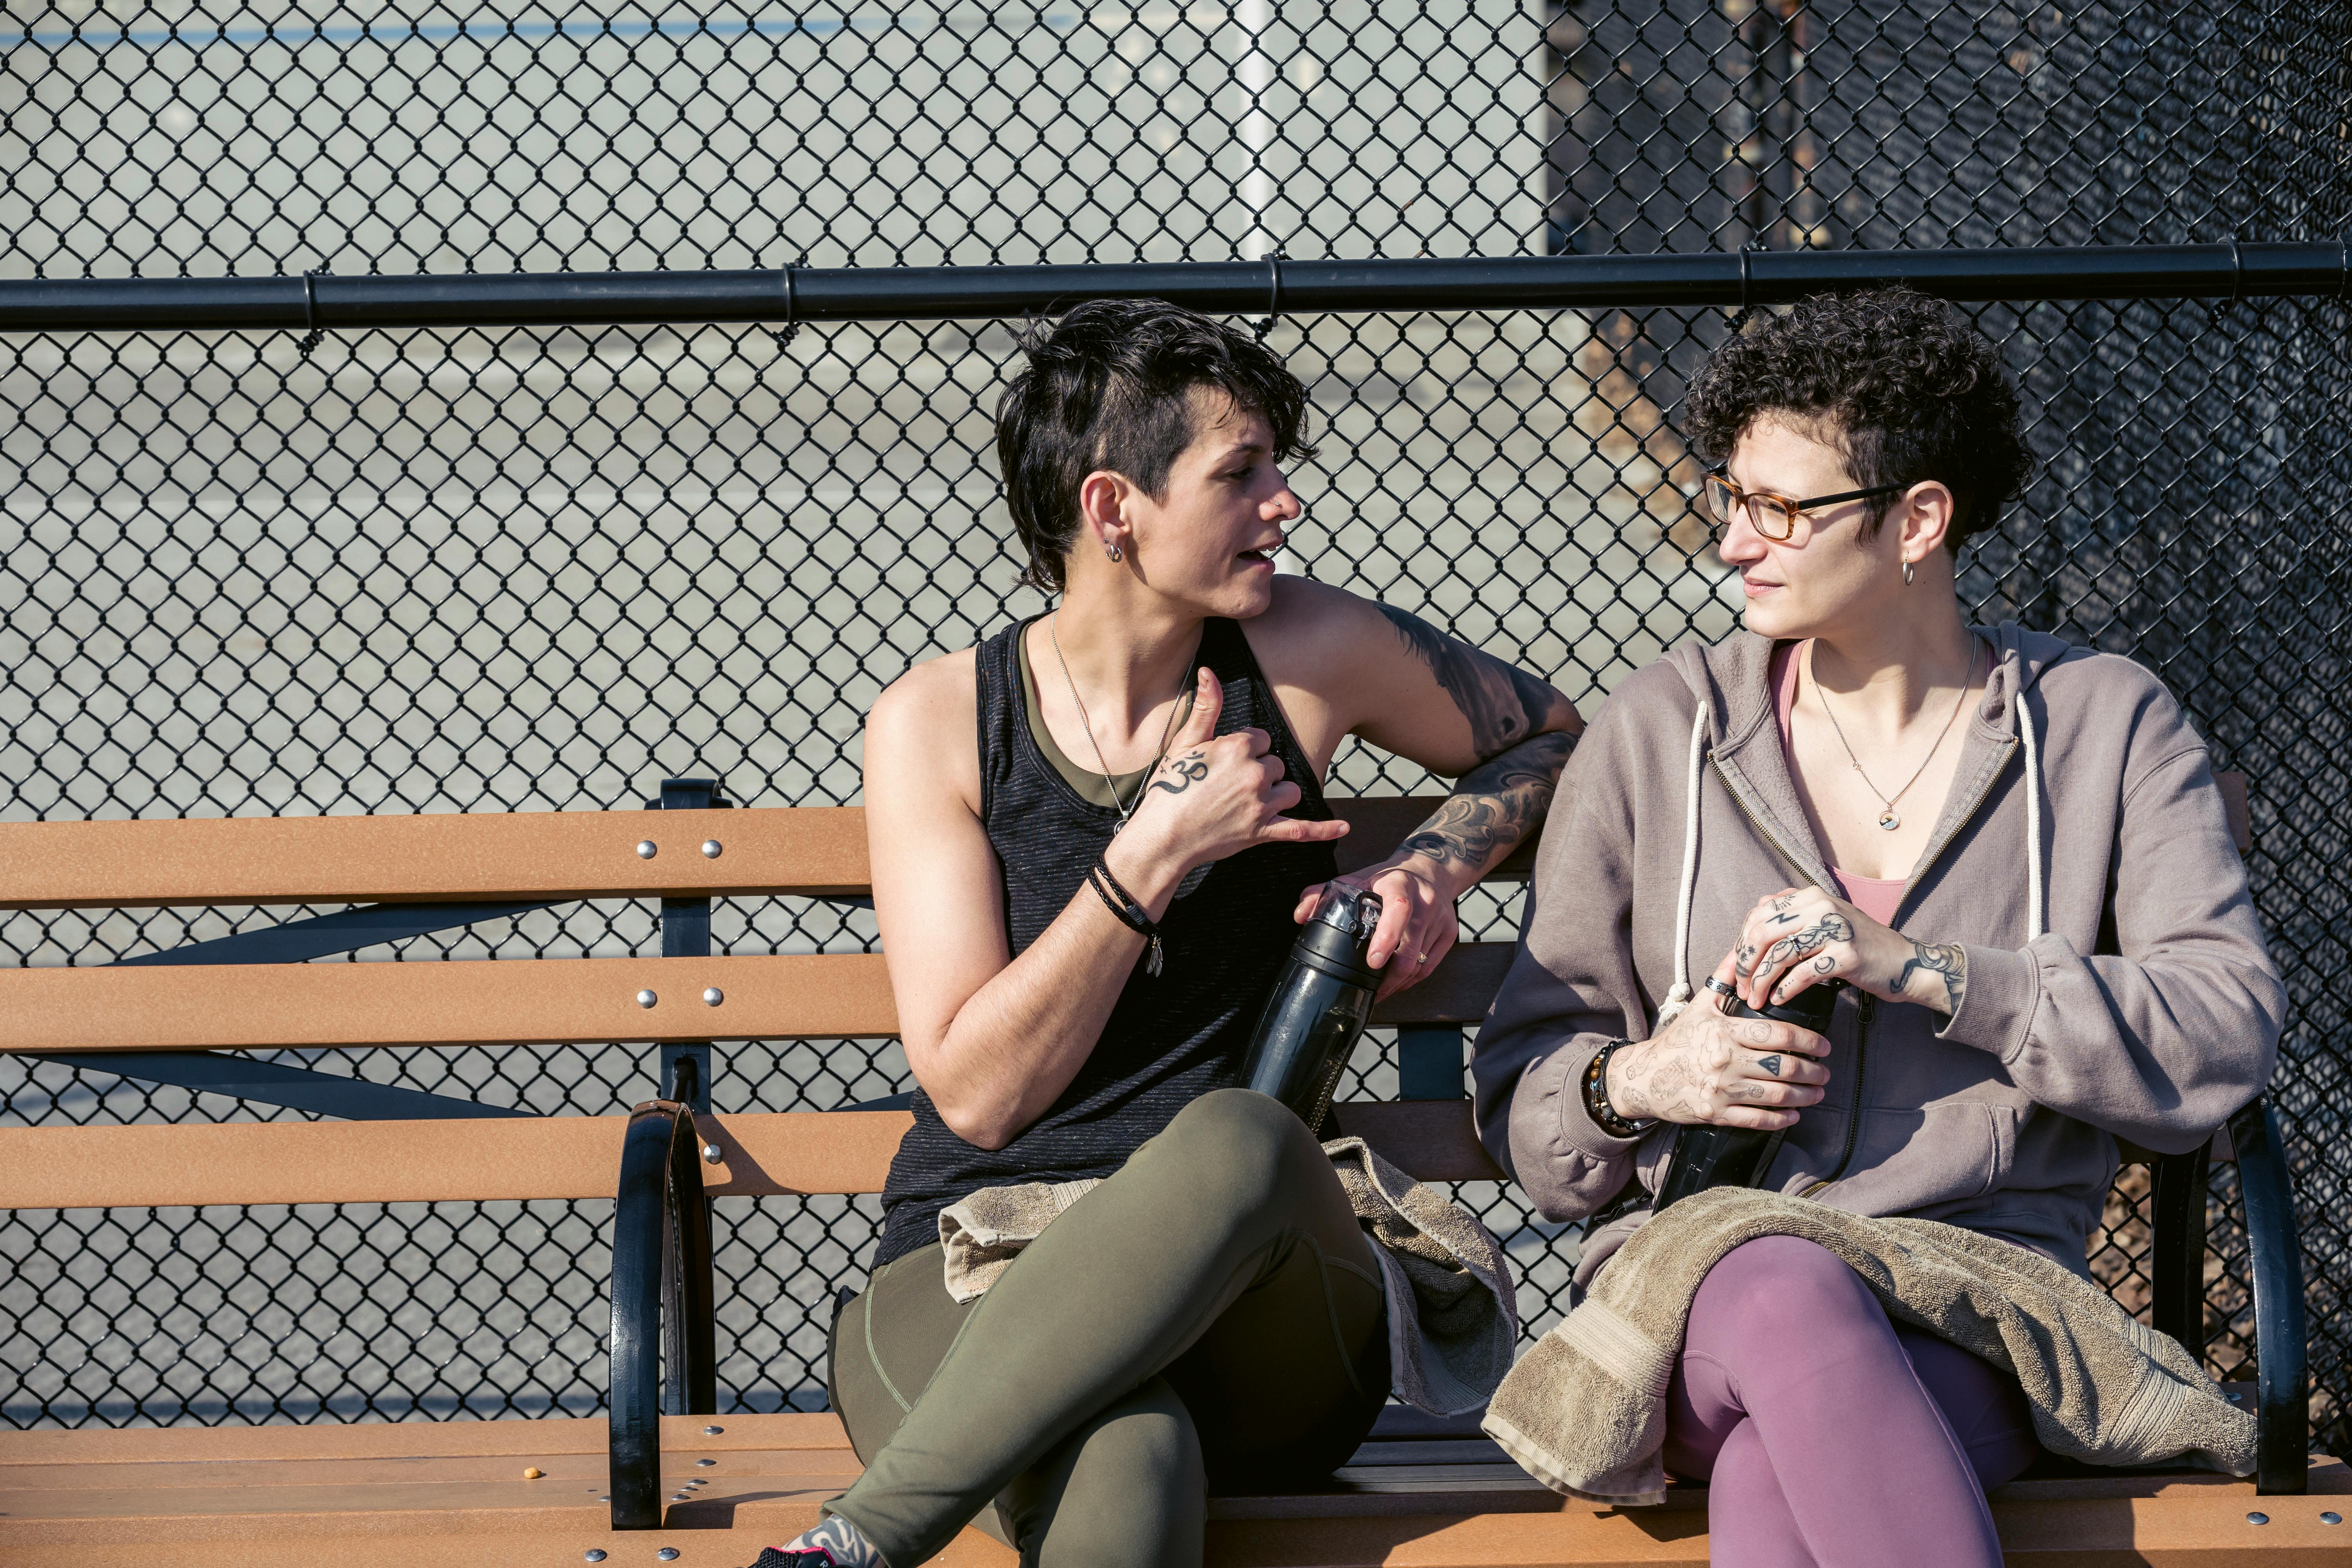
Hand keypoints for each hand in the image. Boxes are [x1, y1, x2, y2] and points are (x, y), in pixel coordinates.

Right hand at [1124, 667, 1350, 875]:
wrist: (1162, 837)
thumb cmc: (1169, 788)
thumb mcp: (1184, 742)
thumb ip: (1206, 707)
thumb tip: (1209, 672)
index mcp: (1237, 748)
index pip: (1260, 739)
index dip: (1244, 751)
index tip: (1224, 764)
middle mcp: (1254, 774)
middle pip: (1275, 764)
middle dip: (1259, 772)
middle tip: (1228, 786)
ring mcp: (1261, 805)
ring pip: (1289, 790)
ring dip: (1277, 794)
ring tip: (1250, 802)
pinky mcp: (1264, 832)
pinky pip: (1301, 830)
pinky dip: (1323, 830)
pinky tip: (1344, 828)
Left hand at [1293, 857, 1459, 1000]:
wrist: (1430, 870)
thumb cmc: (1388, 879)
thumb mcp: (1358, 879)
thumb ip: (1324, 893)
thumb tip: (1299, 915)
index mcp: (1399, 885)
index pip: (1399, 909)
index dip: (1387, 936)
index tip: (1373, 961)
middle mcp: (1425, 901)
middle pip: (1411, 947)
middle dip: (1389, 977)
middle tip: (1368, 991)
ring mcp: (1441, 919)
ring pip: (1420, 963)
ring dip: (1398, 983)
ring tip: (1378, 993)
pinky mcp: (1450, 933)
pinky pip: (1429, 966)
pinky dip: (1411, 980)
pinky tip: (1395, 985)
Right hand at [1605, 952, 1830, 1128]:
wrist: (1644, 1077)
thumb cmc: (1677, 1040)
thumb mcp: (1699, 1006)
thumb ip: (1724, 979)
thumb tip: (1742, 950)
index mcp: (1724, 1031)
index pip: (1777, 1034)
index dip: (1808, 1040)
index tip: (1824, 1046)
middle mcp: (1725, 1060)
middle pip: (1784, 1066)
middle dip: (1813, 1071)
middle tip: (1825, 1072)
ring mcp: (1721, 1089)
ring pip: (1776, 1095)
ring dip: (1805, 1095)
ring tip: (1817, 1092)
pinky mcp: (1716, 1113)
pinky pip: (1758, 1119)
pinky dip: (1782, 1119)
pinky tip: (1794, 1115)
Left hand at [1734, 886, 1966, 1014]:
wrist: (1904, 963)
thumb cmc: (1858, 948)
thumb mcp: (1822, 923)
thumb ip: (1789, 921)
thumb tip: (1746, 933)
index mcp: (1810, 896)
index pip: (1758, 915)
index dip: (1741, 945)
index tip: (1736, 969)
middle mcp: (1821, 906)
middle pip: (1762, 933)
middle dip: (1745, 965)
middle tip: (1741, 989)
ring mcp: (1835, 928)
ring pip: (1779, 954)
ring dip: (1761, 982)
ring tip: (1755, 1000)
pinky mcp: (1847, 955)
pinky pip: (1803, 974)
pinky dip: (1785, 990)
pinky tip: (1778, 1001)